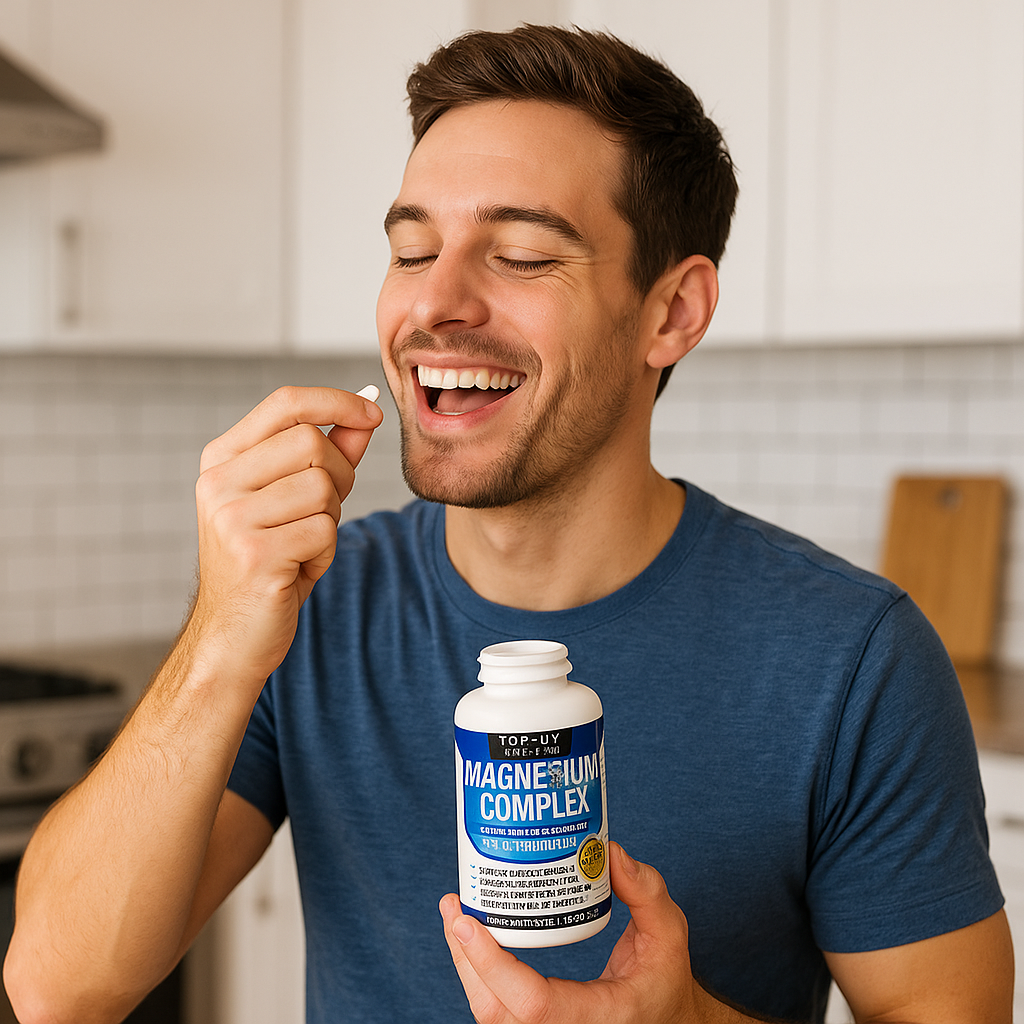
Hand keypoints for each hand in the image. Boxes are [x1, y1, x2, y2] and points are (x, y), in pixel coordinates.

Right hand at [188, 385, 382, 685]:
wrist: (233, 635)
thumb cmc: (268, 563)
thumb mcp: (294, 501)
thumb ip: (327, 455)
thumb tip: (364, 415)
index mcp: (222, 459)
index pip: (285, 403)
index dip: (336, 401)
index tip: (372, 413)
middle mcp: (218, 482)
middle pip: (312, 442)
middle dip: (340, 476)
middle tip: (324, 512)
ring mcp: (232, 518)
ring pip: (322, 488)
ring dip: (330, 518)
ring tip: (303, 545)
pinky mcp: (254, 554)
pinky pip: (323, 530)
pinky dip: (325, 551)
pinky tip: (299, 568)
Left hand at [439, 842, 724, 1023]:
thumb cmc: (666, 981)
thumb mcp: (671, 933)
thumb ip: (646, 891)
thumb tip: (609, 852)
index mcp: (602, 1017)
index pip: (534, 1006)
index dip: (493, 966)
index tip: (468, 922)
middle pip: (497, 1013)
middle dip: (465, 960)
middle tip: (454, 906)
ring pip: (491, 1016)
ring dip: (465, 966)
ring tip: (456, 917)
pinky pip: (499, 1012)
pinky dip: (480, 977)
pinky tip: (473, 940)